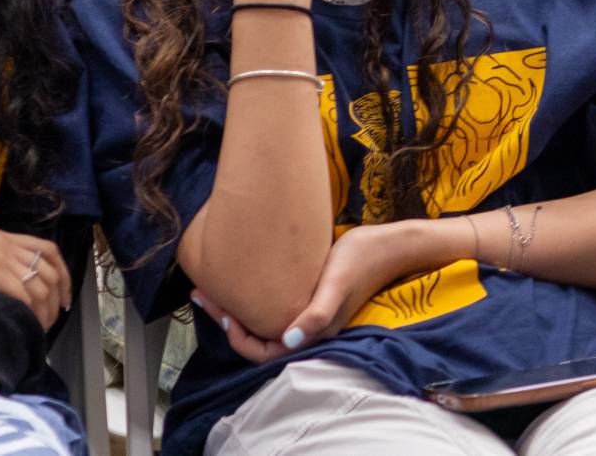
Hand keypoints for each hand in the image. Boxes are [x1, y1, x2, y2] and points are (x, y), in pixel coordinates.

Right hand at [0, 233, 68, 327]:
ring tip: (39, 329)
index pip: (48, 251)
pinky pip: (23, 295)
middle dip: (58, 297)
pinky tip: (25, 325)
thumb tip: (18, 293)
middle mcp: (5, 242)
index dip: (63, 275)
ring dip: (45, 310)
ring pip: (40, 285)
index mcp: (3, 237)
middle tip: (54, 319)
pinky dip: (29, 313)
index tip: (64, 297)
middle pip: (50, 269)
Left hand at [193, 221, 432, 359]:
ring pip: (264, 324)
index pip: (262, 352)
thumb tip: (289, 340)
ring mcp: (309, 315)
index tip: (220, 309)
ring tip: (216, 287)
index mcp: (311, 333)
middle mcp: (307, 330)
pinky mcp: (311, 299)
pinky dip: (254, 300)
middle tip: (204, 294)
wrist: (390, 243)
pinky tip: (246, 280)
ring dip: (238, 310)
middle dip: (228, 321)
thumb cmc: (362, 258)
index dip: (236, 337)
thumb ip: (316, 314)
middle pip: (258, 339)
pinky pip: (274, 309)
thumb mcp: (336, 281)